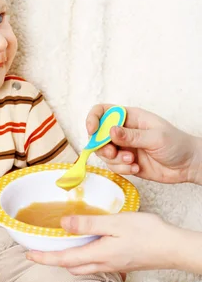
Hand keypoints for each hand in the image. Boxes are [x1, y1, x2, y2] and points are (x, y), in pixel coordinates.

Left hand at [26, 212, 178, 273]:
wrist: (173, 248)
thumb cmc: (147, 234)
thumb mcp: (115, 223)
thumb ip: (88, 224)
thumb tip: (63, 225)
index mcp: (98, 255)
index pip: (63, 259)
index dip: (44, 258)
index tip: (28, 255)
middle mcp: (103, 264)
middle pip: (70, 266)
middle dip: (53, 260)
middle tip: (39, 251)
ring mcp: (113, 265)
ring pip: (82, 267)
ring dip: (67, 260)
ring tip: (58, 247)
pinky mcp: (121, 263)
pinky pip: (94, 263)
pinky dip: (83, 256)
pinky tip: (86, 245)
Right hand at [86, 105, 200, 183]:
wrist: (188, 165)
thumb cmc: (176, 144)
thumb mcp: (155, 137)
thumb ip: (131, 136)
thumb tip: (110, 131)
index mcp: (130, 117)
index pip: (103, 112)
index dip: (93, 119)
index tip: (93, 132)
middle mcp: (123, 131)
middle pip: (98, 136)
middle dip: (102, 147)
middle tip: (113, 154)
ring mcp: (124, 147)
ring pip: (104, 153)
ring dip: (115, 161)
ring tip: (132, 162)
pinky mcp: (126, 162)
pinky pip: (114, 166)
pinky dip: (122, 169)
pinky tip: (137, 169)